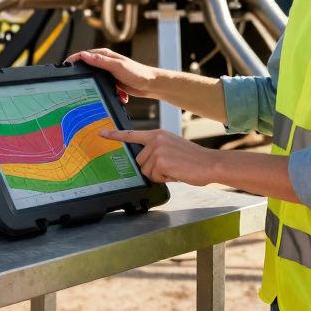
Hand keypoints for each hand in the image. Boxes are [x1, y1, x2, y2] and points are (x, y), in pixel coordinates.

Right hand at [65, 48, 160, 102]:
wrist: (151, 84)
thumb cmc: (137, 73)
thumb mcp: (117, 66)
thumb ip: (100, 61)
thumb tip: (84, 55)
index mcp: (105, 55)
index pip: (84, 55)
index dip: (74, 60)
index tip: (65, 66)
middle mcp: (105, 63)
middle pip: (88, 69)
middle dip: (85, 78)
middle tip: (78, 86)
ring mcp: (109, 73)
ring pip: (96, 81)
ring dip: (99, 88)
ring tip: (105, 93)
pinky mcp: (113, 83)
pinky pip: (105, 89)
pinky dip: (109, 93)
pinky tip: (118, 97)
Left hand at [100, 128, 217, 185]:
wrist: (209, 163)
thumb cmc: (193, 160)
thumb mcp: (172, 148)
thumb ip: (157, 150)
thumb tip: (145, 163)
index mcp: (158, 134)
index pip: (132, 134)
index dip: (115, 135)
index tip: (101, 133)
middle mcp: (155, 139)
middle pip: (140, 162)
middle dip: (152, 169)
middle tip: (171, 167)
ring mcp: (157, 149)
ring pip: (146, 171)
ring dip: (159, 174)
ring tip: (175, 169)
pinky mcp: (160, 160)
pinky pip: (155, 176)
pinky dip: (165, 178)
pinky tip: (177, 172)